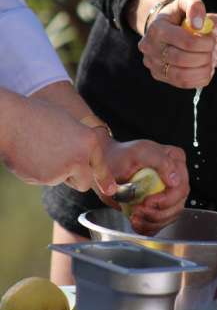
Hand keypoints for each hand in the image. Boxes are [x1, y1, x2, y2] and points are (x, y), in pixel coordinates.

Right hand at [0, 90, 114, 195]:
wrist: (12, 121)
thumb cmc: (39, 118)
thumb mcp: (70, 125)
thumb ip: (79, 145)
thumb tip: (82, 163)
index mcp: (89, 141)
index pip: (100, 166)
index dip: (105, 180)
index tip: (110, 191)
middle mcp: (79, 158)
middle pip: (84, 183)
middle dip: (76, 180)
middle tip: (63, 166)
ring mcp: (61, 171)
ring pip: (60, 180)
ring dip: (54, 171)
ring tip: (41, 150)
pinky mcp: (43, 179)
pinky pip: (43, 180)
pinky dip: (38, 172)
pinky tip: (31, 156)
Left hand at [95, 136, 189, 235]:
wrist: (108, 165)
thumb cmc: (122, 156)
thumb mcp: (140, 152)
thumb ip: (161, 162)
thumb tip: (175, 180)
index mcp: (176, 160)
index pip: (181, 188)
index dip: (166, 200)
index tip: (147, 201)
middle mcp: (176, 177)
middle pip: (177, 204)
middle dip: (157, 213)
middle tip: (137, 210)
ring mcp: (168, 192)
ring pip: (170, 216)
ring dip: (151, 221)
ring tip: (134, 216)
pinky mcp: (158, 205)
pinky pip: (160, 223)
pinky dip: (148, 227)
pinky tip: (136, 221)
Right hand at [138, 0, 216, 88]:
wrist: (163, 25)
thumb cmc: (178, 13)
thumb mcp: (185, 0)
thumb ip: (194, 5)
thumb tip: (200, 25)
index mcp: (156, 28)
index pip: (187, 42)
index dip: (207, 42)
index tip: (215, 38)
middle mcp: (150, 48)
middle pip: (184, 60)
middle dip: (206, 57)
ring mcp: (152, 63)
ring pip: (182, 75)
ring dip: (204, 70)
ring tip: (213, 61)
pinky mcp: (157, 75)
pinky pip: (181, 83)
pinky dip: (199, 80)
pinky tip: (208, 71)